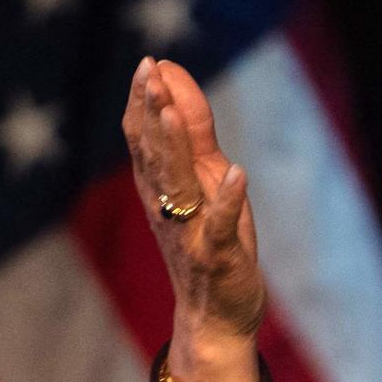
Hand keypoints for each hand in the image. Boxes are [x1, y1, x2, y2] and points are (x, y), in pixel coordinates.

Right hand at [121, 57, 265, 354]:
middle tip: (148, 73)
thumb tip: (175, 83)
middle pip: (155, 154)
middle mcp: (167, 206)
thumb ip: (193, 135)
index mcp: (160, 188)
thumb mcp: (203, 182)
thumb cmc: (209, 243)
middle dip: (152, 113)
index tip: (148, 64)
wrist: (214, 318)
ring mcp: (190, 232)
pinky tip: (237, 173)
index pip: (145, 139)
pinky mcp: (217, 256)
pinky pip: (220, 226)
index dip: (145, 102)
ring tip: (175, 112)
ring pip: (177, 184)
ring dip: (175, 146)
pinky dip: (227, 200)